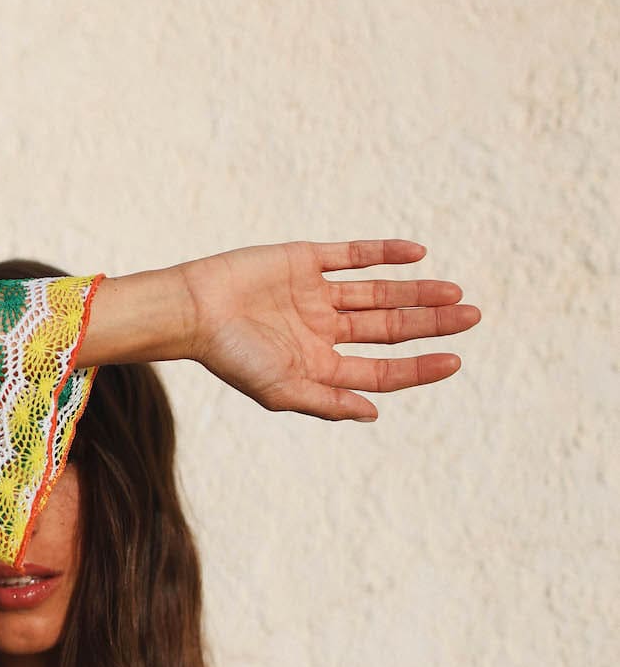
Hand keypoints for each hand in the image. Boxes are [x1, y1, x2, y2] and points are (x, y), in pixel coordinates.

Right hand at [179, 238, 480, 421]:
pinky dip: (385, 254)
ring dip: (417, 292)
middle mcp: (323, 330)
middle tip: (473, 316)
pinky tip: (417, 255)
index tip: (455, 360)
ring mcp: (316, 294)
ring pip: (379, 293)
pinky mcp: (305, 260)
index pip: (382, 369)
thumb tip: (375, 413)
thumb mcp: (283, 390)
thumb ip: (328, 402)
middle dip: (430, 324)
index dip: (419, 367)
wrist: (194, 311)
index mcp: (320, 365)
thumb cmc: (232, 358)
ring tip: (455, 293)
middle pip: (389, 328)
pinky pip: (353, 255)